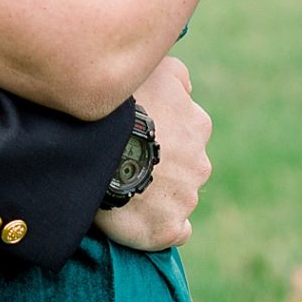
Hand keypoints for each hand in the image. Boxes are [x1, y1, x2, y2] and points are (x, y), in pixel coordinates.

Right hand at [95, 55, 210, 250]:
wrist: (102, 148)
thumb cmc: (126, 104)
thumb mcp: (157, 70)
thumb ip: (178, 75)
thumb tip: (186, 88)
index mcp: (198, 125)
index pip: (187, 129)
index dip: (161, 130)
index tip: (136, 132)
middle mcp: (200, 163)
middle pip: (183, 165)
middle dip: (162, 164)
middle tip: (124, 158)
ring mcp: (186, 198)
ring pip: (177, 196)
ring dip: (157, 192)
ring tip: (121, 185)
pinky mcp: (168, 229)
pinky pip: (174, 231)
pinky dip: (163, 226)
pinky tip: (140, 217)